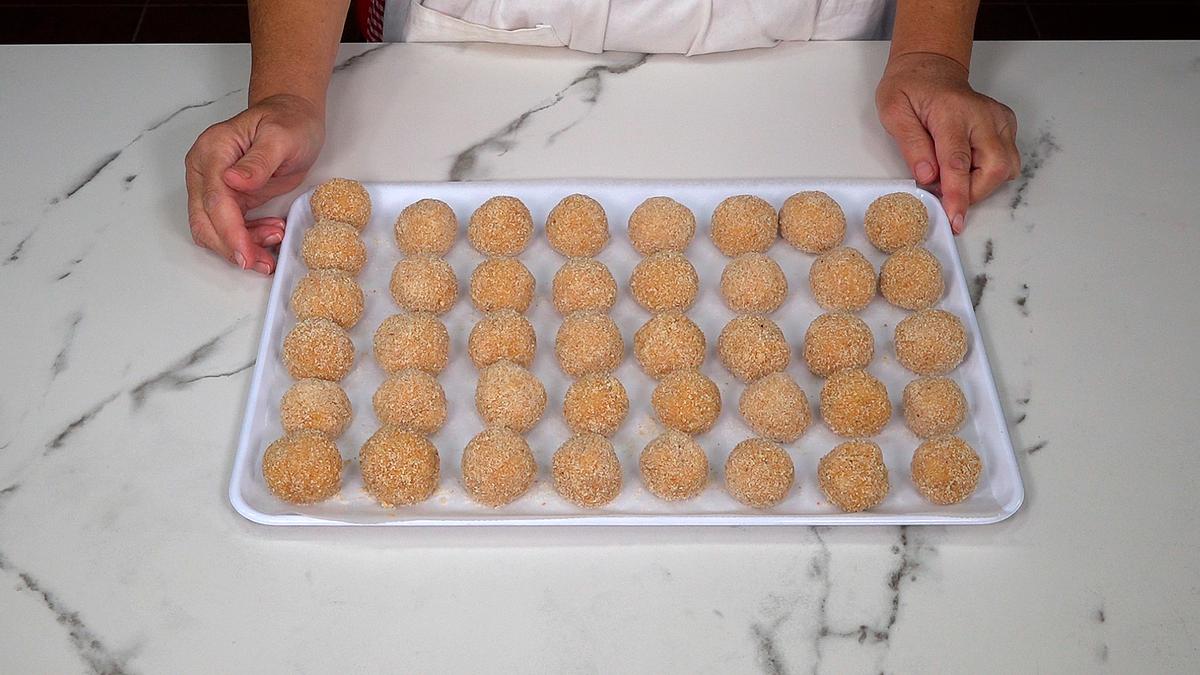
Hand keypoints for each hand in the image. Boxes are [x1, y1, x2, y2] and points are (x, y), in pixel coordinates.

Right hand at [184, 94, 324, 272]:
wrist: (293, 115)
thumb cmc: (289, 121)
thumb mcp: (281, 137)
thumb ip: (258, 161)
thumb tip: (233, 181)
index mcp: (213, 151)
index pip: (214, 200)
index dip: (230, 232)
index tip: (246, 255)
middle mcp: (205, 169)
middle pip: (205, 221)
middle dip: (232, 247)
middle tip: (262, 263)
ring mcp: (213, 184)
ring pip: (213, 229)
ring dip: (241, 245)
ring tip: (275, 242)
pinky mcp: (227, 196)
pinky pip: (229, 226)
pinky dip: (247, 238)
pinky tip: (271, 234)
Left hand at [876, 52, 1019, 232]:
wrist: (930, 67)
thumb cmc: (909, 88)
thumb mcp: (894, 112)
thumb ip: (911, 145)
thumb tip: (927, 177)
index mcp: (951, 113)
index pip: (957, 162)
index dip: (957, 194)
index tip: (955, 218)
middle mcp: (983, 116)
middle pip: (994, 168)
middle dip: (973, 192)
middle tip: (947, 195)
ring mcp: (999, 119)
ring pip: (1007, 167)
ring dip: (982, 183)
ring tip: (954, 177)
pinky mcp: (1006, 125)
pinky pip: (1007, 159)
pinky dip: (987, 171)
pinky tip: (967, 164)